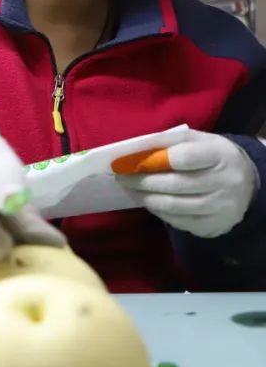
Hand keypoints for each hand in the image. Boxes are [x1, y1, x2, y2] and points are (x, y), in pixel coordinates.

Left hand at [117, 131, 259, 237]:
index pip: (183, 157)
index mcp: (219, 155)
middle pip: (174, 184)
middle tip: (121, 177)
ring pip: (173, 205)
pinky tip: (148, 201)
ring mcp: (221, 207)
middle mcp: (225, 182)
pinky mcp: (213, 225)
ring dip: (145, 197)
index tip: (127, 161)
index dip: (151, 160)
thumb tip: (132, 149)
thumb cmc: (211, 156)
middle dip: (141, 181)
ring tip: (129, 189)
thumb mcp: (196, 140)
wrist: (246, 184)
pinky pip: (178, 220)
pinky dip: (158, 210)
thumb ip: (167, 141)